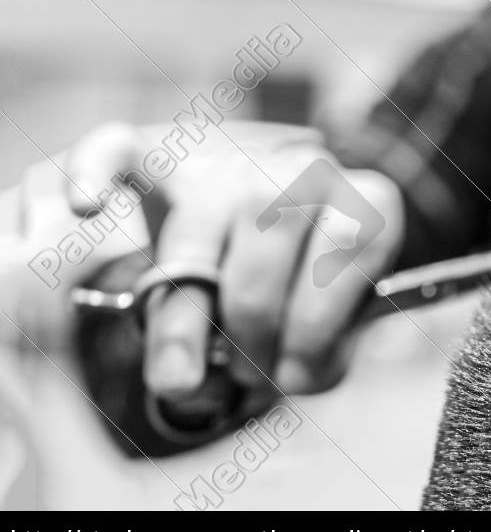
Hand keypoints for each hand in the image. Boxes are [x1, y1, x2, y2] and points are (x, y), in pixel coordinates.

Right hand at [5, 120, 403, 400]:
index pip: (348, 249)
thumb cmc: (314, 295)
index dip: (316, 328)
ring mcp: (229, 162)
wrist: (279, 227)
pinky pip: (117, 150)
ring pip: (197, 229)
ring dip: (183, 316)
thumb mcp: (341, 323)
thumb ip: (322, 349)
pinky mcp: (158, 159)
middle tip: (243, 379)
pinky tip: (85, 207)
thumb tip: (285, 375)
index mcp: (365, 202)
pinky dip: (93, 172)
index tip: (294, 378)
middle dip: (252, 330)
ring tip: (178, 381)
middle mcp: (300, 169)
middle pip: (267, 245)